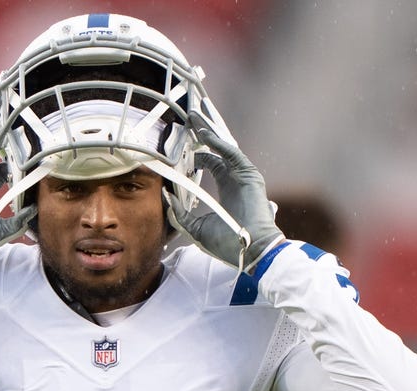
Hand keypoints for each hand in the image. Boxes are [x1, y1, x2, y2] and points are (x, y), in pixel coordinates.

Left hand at [169, 111, 283, 269]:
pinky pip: (231, 153)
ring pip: (224, 146)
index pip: (209, 162)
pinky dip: (217, 142)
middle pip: (216, 148)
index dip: (194, 152)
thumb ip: (181, 214)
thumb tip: (166, 198)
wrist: (250, 251)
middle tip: (188, 118)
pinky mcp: (249, 175)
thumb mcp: (196, 228)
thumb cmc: (228, 244)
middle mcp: (234, 178)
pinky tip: (203, 133)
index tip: (179, 143)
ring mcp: (243, 175)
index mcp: (225, 188)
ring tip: (195, 114)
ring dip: (209, 130)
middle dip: (202, 132)